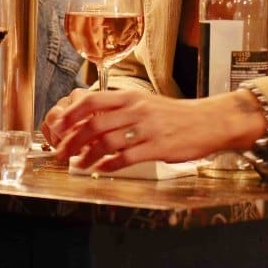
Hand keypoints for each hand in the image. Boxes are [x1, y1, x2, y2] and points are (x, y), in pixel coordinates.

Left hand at [44, 87, 264, 172]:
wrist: (208, 121)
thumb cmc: (175, 115)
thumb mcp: (145, 104)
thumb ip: (120, 110)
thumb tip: (90, 120)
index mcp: (130, 97)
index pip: (91, 101)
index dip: (71, 115)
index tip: (58, 127)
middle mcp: (136, 110)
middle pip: (94, 124)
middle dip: (73, 141)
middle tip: (63, 153)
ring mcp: (147, 129)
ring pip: (107, 143)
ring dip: (88, 156)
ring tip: (80, 164)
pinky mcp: (158, 147)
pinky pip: (126, 158)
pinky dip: (110, 166)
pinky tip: (102, 170)